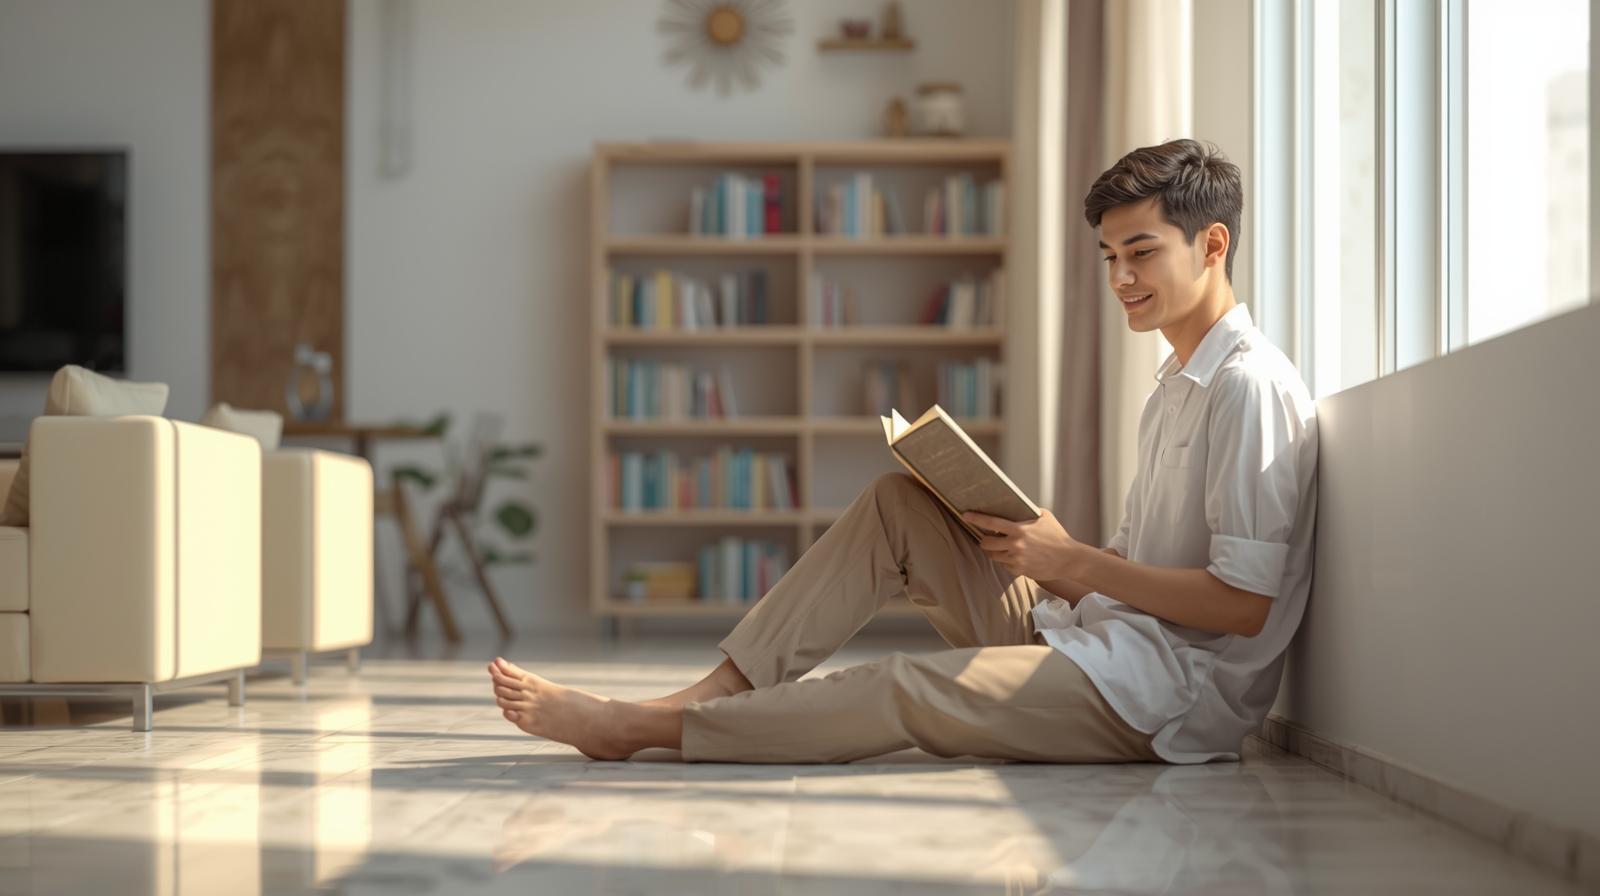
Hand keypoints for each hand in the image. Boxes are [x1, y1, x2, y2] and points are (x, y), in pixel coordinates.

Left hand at [962, 508, 1082, 581]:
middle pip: (986, 543)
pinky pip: (1004, 566)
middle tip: (986, 537)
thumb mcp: (1045, 517)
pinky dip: (1005, 560)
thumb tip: (1018, 505)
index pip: (992, 523)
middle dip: (984, 540)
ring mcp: (1016, 559)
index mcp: (1020, 529)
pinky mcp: (1020, 570)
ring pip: (994, 556)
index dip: (976, 518)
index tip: (965, 515)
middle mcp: (1015, 545)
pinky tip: (1014, 556)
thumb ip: (1029, 511)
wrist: (1069, 559)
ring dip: (994, 551)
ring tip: (1000, 546)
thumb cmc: (1057, 535)